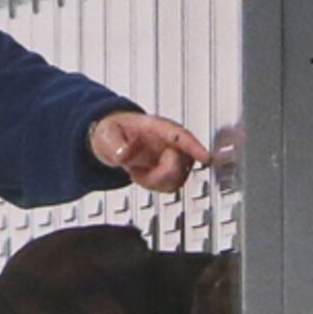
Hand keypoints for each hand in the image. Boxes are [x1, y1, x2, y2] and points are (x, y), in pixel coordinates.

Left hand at [90, 111, 219, 193]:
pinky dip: (152, 185)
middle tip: (136, 167)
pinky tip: (141, 175)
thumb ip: (115, 144)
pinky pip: (169, 186)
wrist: (112, 141)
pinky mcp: (171, 171)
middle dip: (160, 173)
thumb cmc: (113, 132)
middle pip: (181, 164)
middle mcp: (171, 143)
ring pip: (177, 178)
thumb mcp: (106, 134)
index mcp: (158, 127)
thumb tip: (124, 153)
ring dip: (154, 180)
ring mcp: (173, 158)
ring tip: (136, 170)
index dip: (195, 147)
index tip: (206, 158)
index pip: (182, 137)